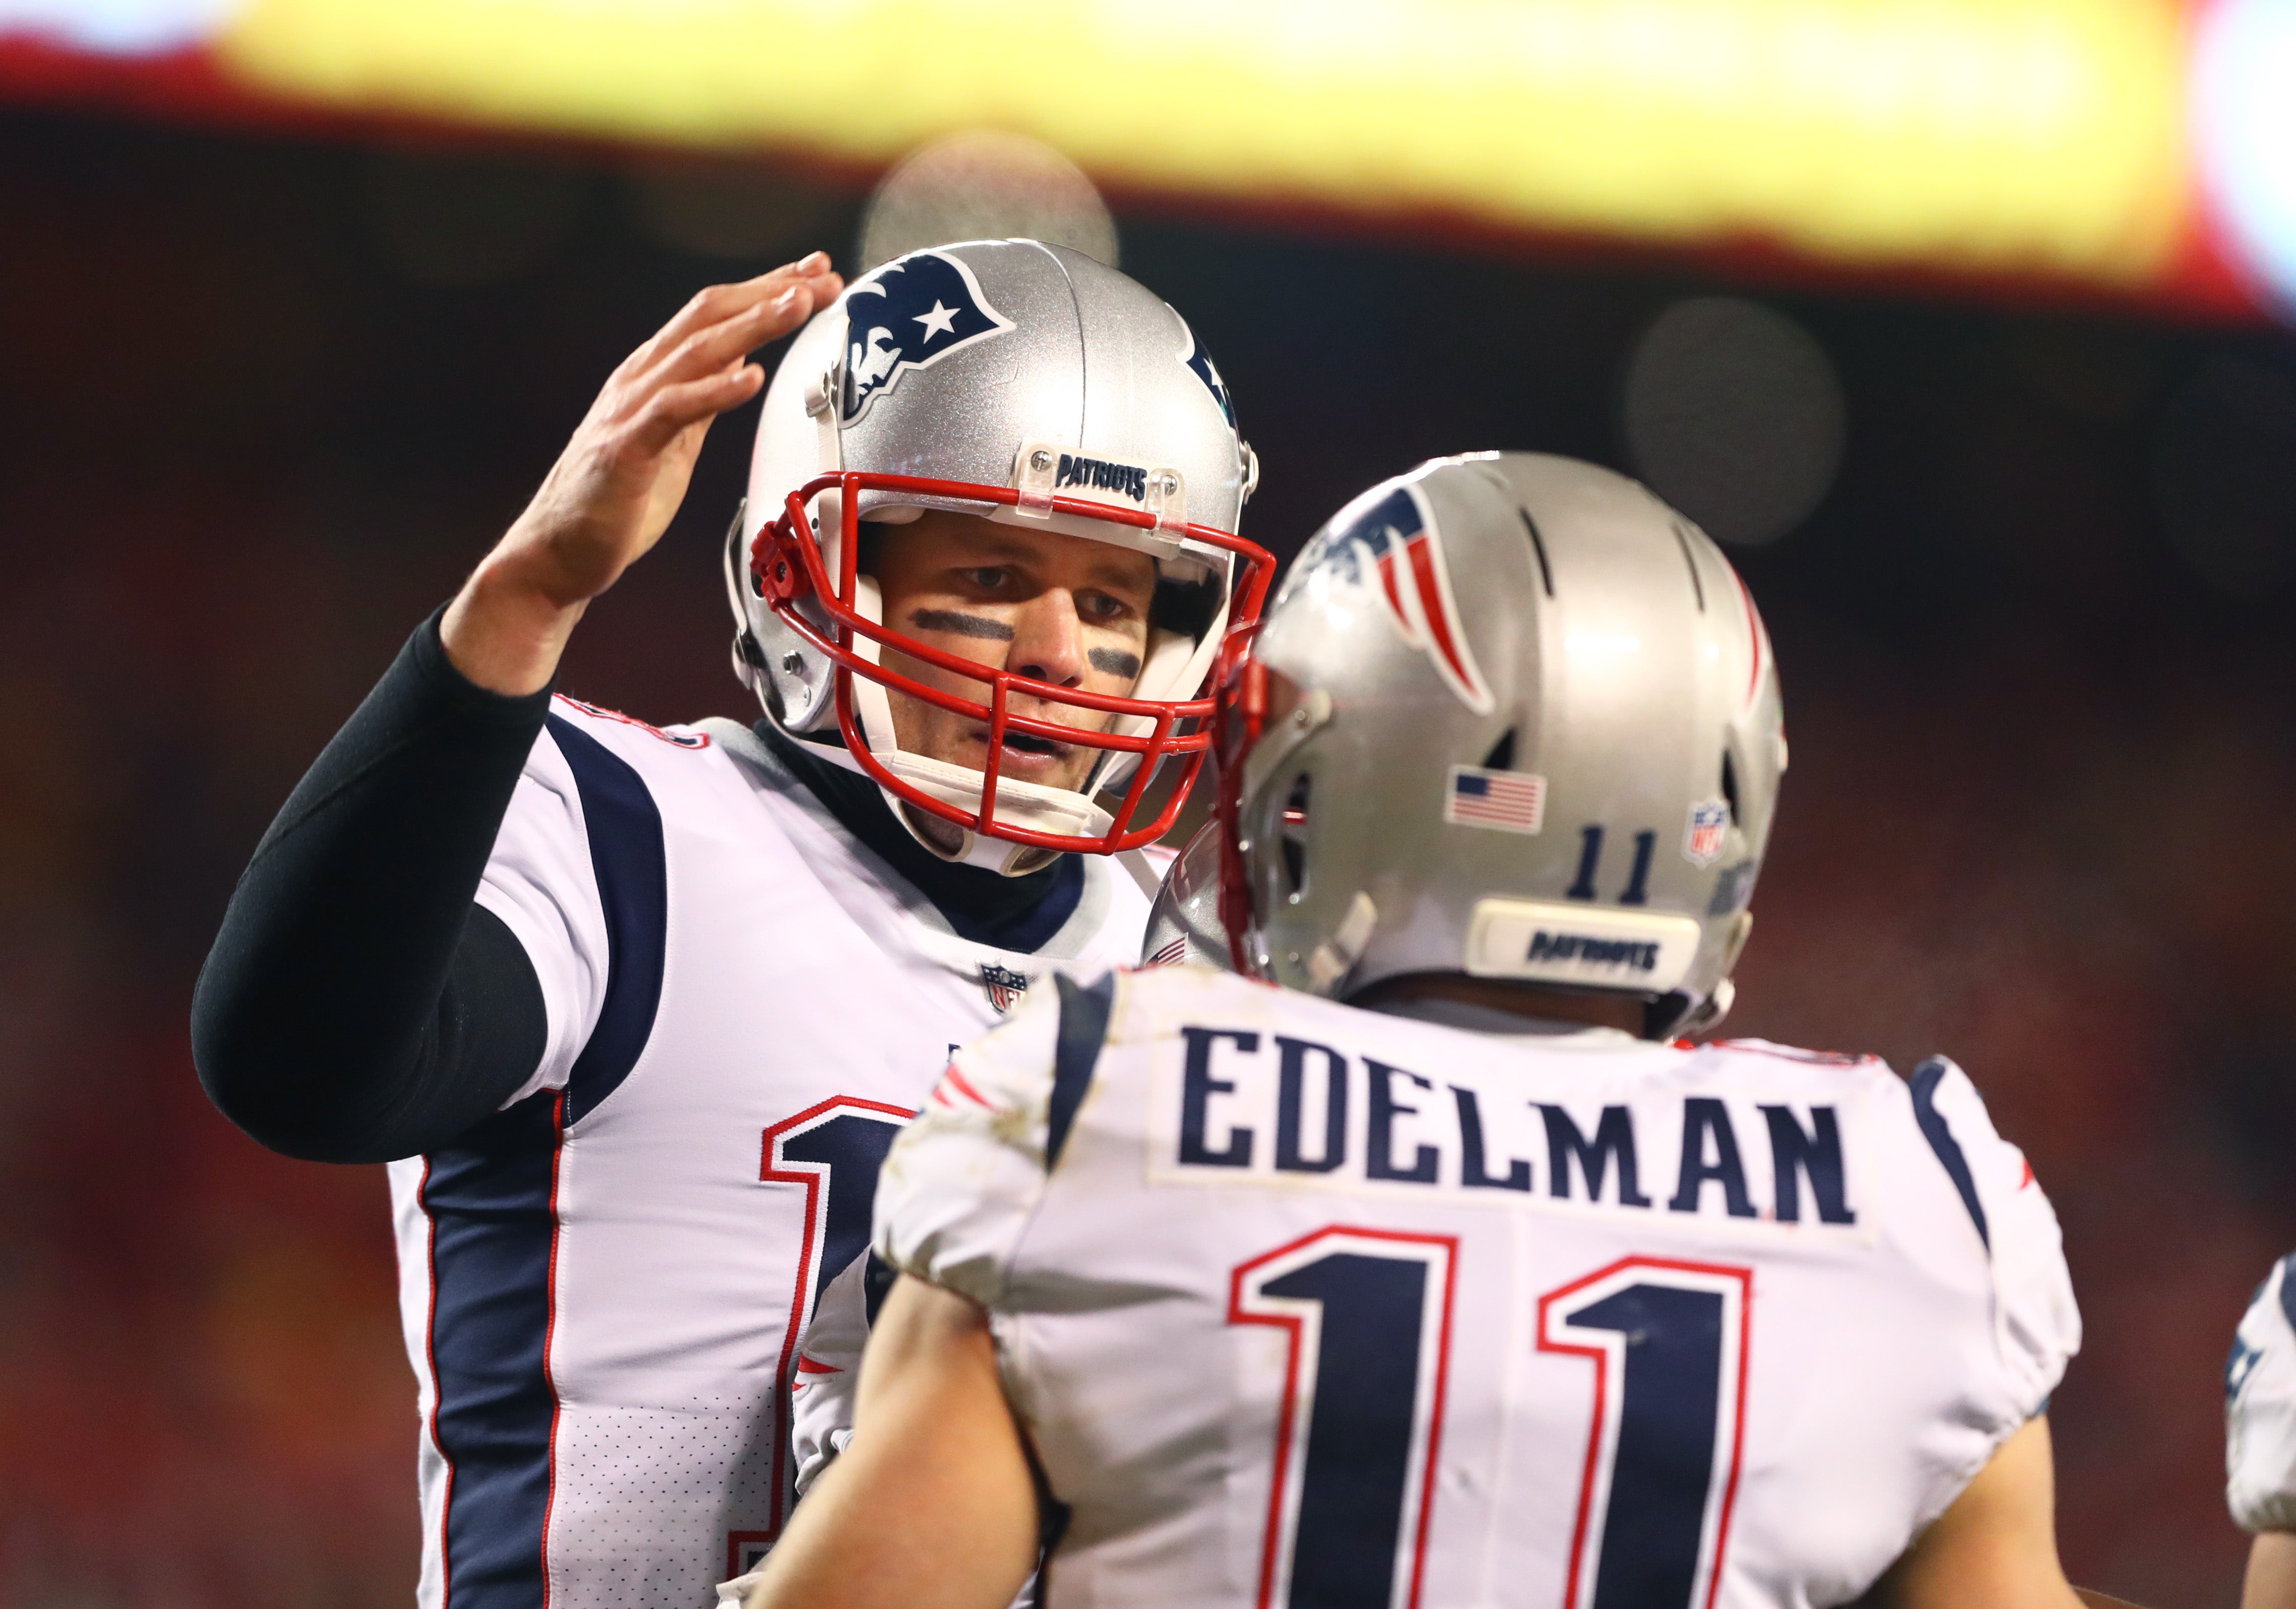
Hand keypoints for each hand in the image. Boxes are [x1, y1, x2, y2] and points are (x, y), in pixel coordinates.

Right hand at [442, 252, 844, 693]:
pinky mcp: (626, 448)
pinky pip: (674, 410)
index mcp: (655, 373)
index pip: (715, 314)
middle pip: (710, 316)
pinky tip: (751, 378)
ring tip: (798, 305)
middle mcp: (641, 378)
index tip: (816, 272)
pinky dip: (715, 390)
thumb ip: (704, 397)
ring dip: (752, 324)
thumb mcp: (677, 437)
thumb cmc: (619, 499)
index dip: (766, 288)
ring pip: (696, 351)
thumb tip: (742, 363)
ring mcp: (630, 409)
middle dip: (769, 291)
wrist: (560, 551)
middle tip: (824, 277)